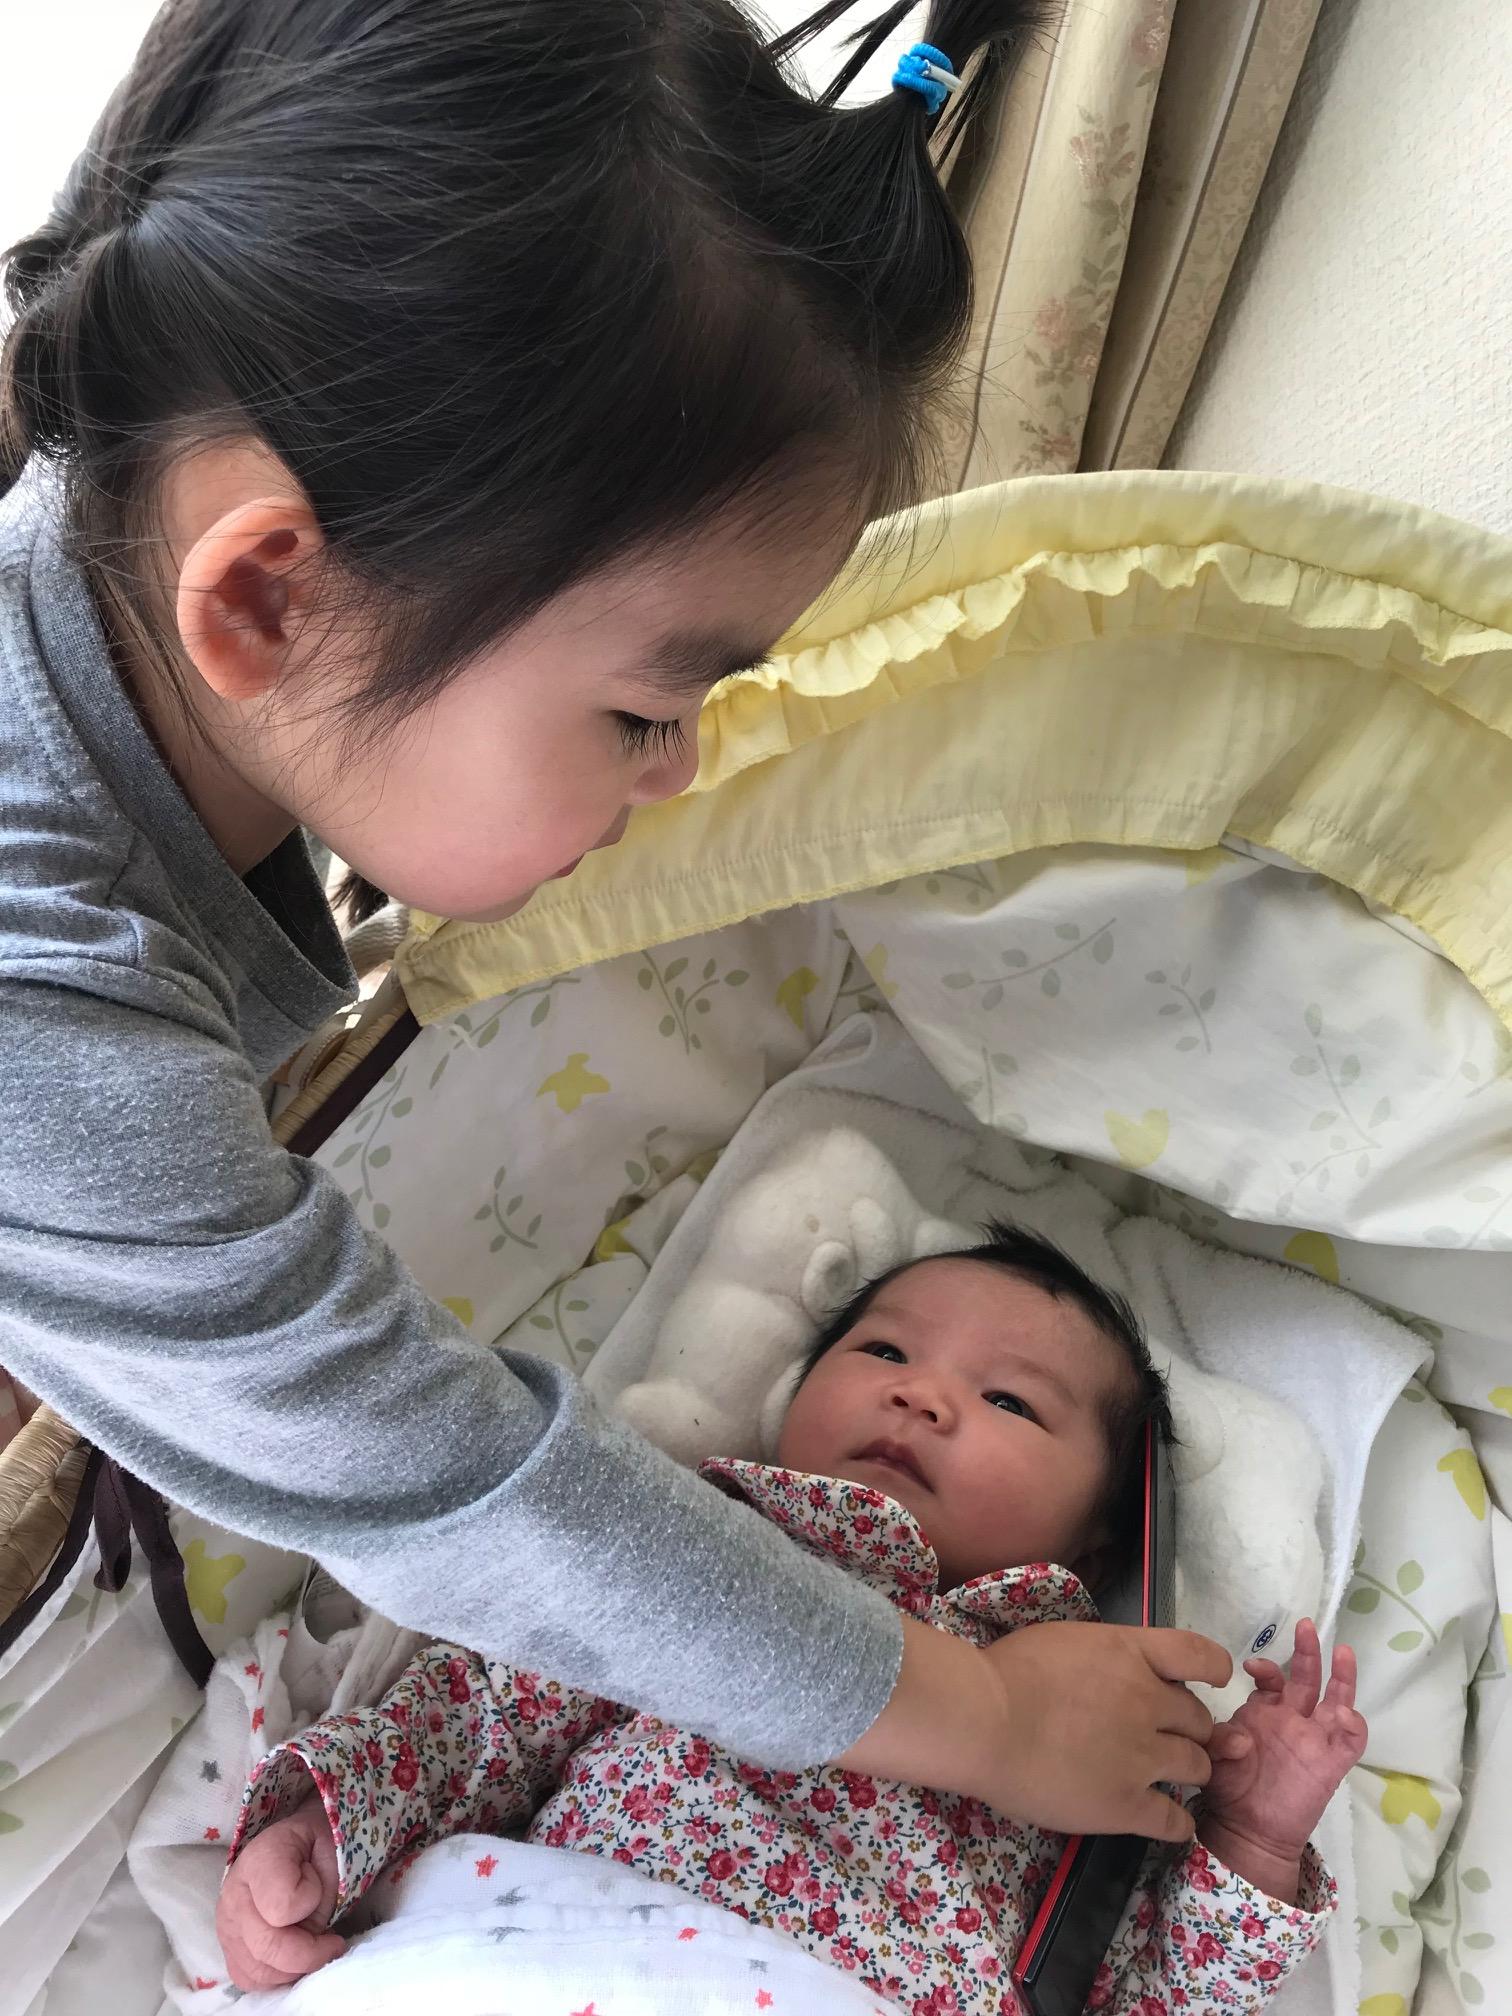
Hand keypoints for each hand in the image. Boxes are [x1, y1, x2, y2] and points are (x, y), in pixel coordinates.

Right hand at [216, 1790, 345, 1990]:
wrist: (298, 1849)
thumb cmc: (317, 1847)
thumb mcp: (330, 1844)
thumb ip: (326, 1881)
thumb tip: (315, 1928)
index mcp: (259, 1860)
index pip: (282, 1905)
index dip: (312, 1901)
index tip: (322, 1888)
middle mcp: (233, 1895)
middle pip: (268, 1948)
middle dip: (310, 1953)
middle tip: (332, 1942)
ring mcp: (226, 1926)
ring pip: (260, 1971)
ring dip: (295, 1968)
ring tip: (312, 1945)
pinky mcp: (227, 1951)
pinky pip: (250, 1980)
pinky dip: (277, 1977)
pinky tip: (294, 1957)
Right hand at [841, 1615, 1229, 1840]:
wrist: (985, 1719)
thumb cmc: (1008, 1672)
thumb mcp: (1066, 1641)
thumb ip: (1104, 1658)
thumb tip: (1113, 1673)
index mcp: (1131, 1654)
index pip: (1198, 1654)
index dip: (1214, 1669)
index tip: (1214, 1681)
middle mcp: (1148, 1700)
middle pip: (1198, 1718)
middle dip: (1190, 1728)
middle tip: (1170, 1738)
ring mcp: (1142, 1755)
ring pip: (1196, 1766)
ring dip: (1190, 1770)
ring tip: (1175, 1778)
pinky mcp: (1127, 1804)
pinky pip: (1174, 1820)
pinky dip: (1179, 1822)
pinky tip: (1173, 1823)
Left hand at [1201, 1619, 1366, 1896]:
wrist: (1248, 1830)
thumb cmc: (1229, 1788)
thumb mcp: (1214, 1755)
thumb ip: (1221, 1738)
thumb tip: (1241, 1737)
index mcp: (1265, 1712)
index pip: (1272, 1680)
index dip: (1266, 1668)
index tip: (1253, 1666)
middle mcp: (1293, 1719)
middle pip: (1307, 1678)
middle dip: (1308, 1651)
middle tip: (1307, 1625)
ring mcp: (1315, 1739)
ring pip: (1337, 1701)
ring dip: (1343, 1677)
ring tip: (1343, 1652)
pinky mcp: (1332, 1764)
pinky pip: (1351, 1742)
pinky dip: (1355, 1727)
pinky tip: (1347, 1714)